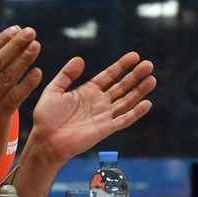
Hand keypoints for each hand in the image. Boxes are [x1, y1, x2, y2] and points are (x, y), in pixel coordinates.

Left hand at [29, 52, 155, 161]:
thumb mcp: (53, 90)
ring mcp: (104, 115)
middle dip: (135, 75)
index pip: (109, 76)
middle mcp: (99, 102)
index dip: (121, 66)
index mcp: (88, 91)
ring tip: (152, 79)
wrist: (46, 140)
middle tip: (148, 64)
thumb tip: (79, 59)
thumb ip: (66, 75)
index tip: (134, 56)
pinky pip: (124, 120)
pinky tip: (147, 103)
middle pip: (121, 86)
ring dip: (139, 91)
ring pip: (126, 101)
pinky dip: (136, 113)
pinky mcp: (105, 129)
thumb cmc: (46, 117)